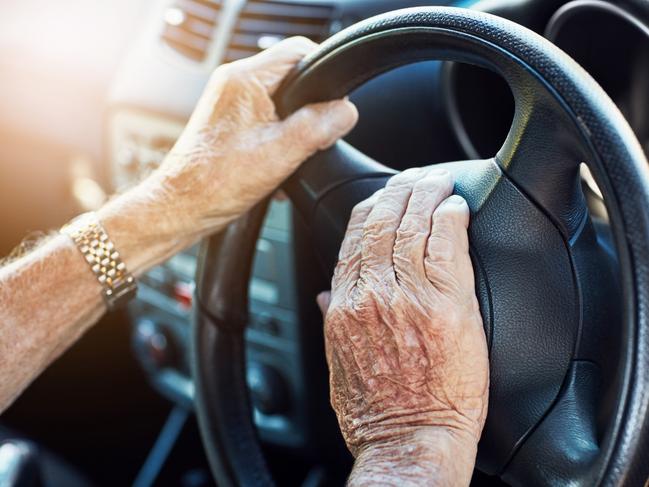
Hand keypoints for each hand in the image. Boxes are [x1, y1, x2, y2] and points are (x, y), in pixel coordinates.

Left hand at [150, 36, 357, 236]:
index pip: (301, 52)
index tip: (331, 109)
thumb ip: (319, 126)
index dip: (325, 78)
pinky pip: (269, 119)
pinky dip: (280, 139)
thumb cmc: (216, 182)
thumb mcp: (281, 153)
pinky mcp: (231, 122)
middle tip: (309, 140)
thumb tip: (346, 111)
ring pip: (284, 102)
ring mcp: (231, 103)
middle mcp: (234, 83)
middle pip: (294, 78)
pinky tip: (277, 164)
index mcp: (244, 79)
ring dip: (295, 129)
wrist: (182, 208)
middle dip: (311, 110)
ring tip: (289, 155)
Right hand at [317, 168, 488, 484]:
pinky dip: (450, 220)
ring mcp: (408, 298)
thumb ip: (335, 320)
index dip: (371, 208)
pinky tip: (455, 207)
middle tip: (415, 177)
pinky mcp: (447, 307)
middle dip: (399, 191)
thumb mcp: (338, 363)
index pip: (354, 239)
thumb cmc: (376, 413)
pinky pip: (447, 247)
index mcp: (345, 306)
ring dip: (427, 196)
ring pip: (413, 228)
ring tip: (439, 181)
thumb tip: (328, 295)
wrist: (409, 443)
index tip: (384, 196)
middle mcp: (371, 295)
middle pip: (382, 223)